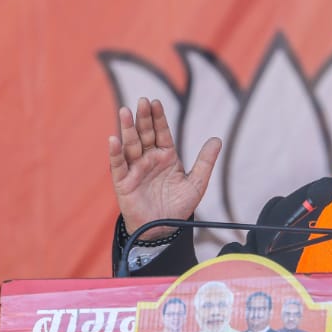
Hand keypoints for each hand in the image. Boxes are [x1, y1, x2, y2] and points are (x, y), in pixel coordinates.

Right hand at [108, 97, 220, 238]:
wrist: (163, 230)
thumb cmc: (178, 207)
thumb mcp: (196, 184)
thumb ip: (205, 162)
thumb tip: (217, 139)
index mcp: (166, 156)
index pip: (161, 132)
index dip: (158, 118)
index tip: (156, 102)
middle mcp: (148, 159)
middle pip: (144, 134)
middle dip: (143, 118)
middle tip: (142, 100)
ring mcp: (135, 169)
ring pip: (130, 145)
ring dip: (127, 128)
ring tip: (125, 111)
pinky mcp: (123, 182)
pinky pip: (118, 165)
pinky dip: (115, 152)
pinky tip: (114, 139)